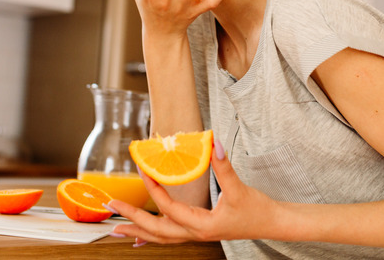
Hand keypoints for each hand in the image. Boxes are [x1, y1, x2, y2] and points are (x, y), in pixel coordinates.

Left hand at [106, 140, 277, 245]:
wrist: (272, 224)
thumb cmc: (257, 209)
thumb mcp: (239, 187)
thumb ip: (223, 165)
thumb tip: (213, 143)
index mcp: (202, 225)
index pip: (169, 208)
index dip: (153, 189)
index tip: (142, 171)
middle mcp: (195, 234)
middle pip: (156, 230)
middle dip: (132, 219)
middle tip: (111, 208)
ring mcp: (195, 236)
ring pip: (160, 238)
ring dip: (137, 231)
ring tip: (116, 228)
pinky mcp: (198, 232)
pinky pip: (169, 237)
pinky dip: (152, 237)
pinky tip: (140, 239)